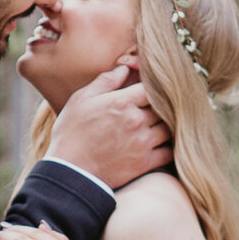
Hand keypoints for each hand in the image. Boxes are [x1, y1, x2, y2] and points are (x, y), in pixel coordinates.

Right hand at [46, 64, 169, 187]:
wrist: (69, 172)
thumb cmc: (71, 133)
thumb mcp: (80, 100)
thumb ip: (105, 81)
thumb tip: (124, 68)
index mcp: (121, 102)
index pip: (150, 87)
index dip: (150, 87)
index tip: (145, 91)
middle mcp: (136, 121)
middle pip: (163, 106)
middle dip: (159, 105)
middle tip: (152, 108)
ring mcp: (143, 142)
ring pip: (169, 128)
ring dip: (165, 125)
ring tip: (157, 124)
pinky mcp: (145, 163)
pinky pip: (169, 151)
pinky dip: (168, 146)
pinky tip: (160, 144)